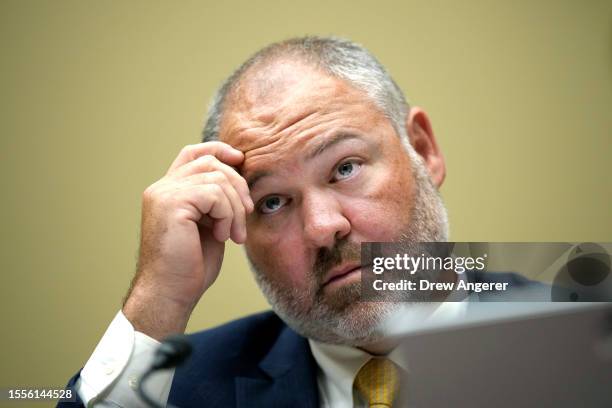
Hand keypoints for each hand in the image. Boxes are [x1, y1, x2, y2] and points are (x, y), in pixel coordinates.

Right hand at [123, 142, 253, 339]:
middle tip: (245, 215)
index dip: (219, 150)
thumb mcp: (209, 226)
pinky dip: (227, 215)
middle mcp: (162, 188)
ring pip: (217, 178)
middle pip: (211, 163)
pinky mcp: (172, 204)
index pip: (193, 153)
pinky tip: (222, 236)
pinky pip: (214, 194)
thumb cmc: (189, 267)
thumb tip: (240, 178)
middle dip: (238, 186)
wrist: (170, 293)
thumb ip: (217, 201)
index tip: (241, 160)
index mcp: (169, 191)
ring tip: (233, 234)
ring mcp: (164, 194)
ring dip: (235, 207)